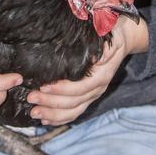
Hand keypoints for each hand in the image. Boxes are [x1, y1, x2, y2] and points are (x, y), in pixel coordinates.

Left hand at [26, 15, 148, 125]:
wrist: (124, 39)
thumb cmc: (113, 34)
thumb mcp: (109, 35)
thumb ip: (101, 46)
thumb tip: (90, 53)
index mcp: (101, 76)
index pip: (80, 88)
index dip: (61, 89)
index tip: (44, 86)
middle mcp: (97, 88)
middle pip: (74, 102)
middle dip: (51, 102)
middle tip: (31, 98)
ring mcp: (93, 94)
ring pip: (73, 110)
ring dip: (53, 113)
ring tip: (34, 112)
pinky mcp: (88, 96)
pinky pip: (75, 112)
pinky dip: (60, 117)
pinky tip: (46, 119)